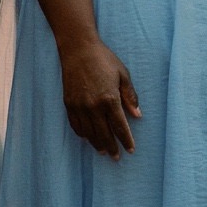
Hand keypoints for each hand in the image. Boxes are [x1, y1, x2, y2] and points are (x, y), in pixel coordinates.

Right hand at [58, 38, 140, 158]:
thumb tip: (138, 115)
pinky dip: (83, 134)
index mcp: (109, 99)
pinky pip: (76, 125)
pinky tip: (88, 138)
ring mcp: (79, 106)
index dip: (126, 140)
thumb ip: (130, 97)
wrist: (78, 50)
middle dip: (112, 147)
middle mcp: (93, 106)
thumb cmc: (104, 60)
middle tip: (117, 157)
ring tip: (104, 151)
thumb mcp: (123, 75)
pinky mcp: (69, 104)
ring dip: (97, 144)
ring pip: (89, 133)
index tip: (131, 150)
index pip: (120, 127)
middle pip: (104, 134)